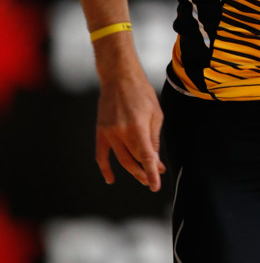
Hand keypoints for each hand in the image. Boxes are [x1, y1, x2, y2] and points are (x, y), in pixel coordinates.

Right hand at [95, 71, 165, 191]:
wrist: (119, 77)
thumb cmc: (142, 93)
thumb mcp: (156, 113)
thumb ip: (154, 138)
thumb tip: (154, 160)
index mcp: (137, 126)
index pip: (145, 156)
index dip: (151, 172)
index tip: (156, 185)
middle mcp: (121, 132)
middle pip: (134, 160)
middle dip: (145, 171)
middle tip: (154, 177)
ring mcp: (109, 132)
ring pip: (121, 160)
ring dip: (132, 171)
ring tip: (143, 178)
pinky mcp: (100, 131)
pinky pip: (101, 155)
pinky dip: (105, 168)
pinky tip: (110, 179)